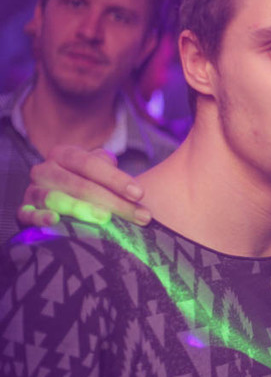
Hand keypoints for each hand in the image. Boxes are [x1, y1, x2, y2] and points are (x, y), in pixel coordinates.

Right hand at [18, 145, 150, 227]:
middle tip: (138, 216)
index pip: (90, 164)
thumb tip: (122, 175)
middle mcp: (45, 170)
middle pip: (79, 184)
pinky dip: (39, 218)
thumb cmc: (90, 183)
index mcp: (64, 155)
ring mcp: (32, 191)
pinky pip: (26, 214)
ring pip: (55, 199)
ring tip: (106, 219)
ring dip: (82, 209)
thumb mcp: (100, 171)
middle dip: (112, 201)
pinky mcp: (24, 212)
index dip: (116, 179)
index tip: (140, 194)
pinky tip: (55, 221)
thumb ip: (110, 169)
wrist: (64, 199)